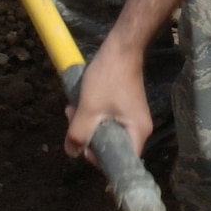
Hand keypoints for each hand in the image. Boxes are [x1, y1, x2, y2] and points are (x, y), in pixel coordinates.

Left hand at [65, 35, 152, 163]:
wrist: (121, 48)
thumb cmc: (108, 79)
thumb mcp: (89, 109)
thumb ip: (78, 134)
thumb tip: (72, 153)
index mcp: (137, 133)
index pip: (120, 161)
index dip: (99, 159)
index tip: (83, 144)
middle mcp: (138, 129)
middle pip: (111, 147)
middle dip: (87, 137)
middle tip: (72, 120)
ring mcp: (131, 118)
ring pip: (105, 133)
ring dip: (85, 125)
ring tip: (72, 108)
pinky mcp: (124, 109)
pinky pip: (107, 121)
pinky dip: (92, 116)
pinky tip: (80, 104)